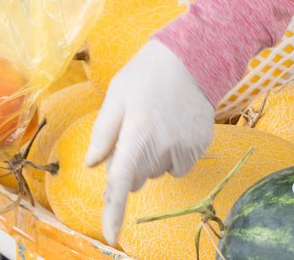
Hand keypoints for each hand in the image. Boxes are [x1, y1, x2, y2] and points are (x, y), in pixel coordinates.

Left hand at [86, 40, 215, 244]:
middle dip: (129, 163)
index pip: (121, 180)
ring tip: (155, 121)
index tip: (110, 234)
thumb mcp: (116, 96)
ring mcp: (185, 147)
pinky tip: (172, 127)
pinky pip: (178, 165)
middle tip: (132, 130)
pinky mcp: (200, 146)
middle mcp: (163, 144)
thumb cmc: (146, 75)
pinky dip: (171, 154)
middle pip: (137, 177)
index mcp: (138, 132)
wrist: (192, 58)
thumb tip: (92, 165)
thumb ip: (103, 132)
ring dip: (151, 157)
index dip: (114, 210)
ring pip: (157, 171)